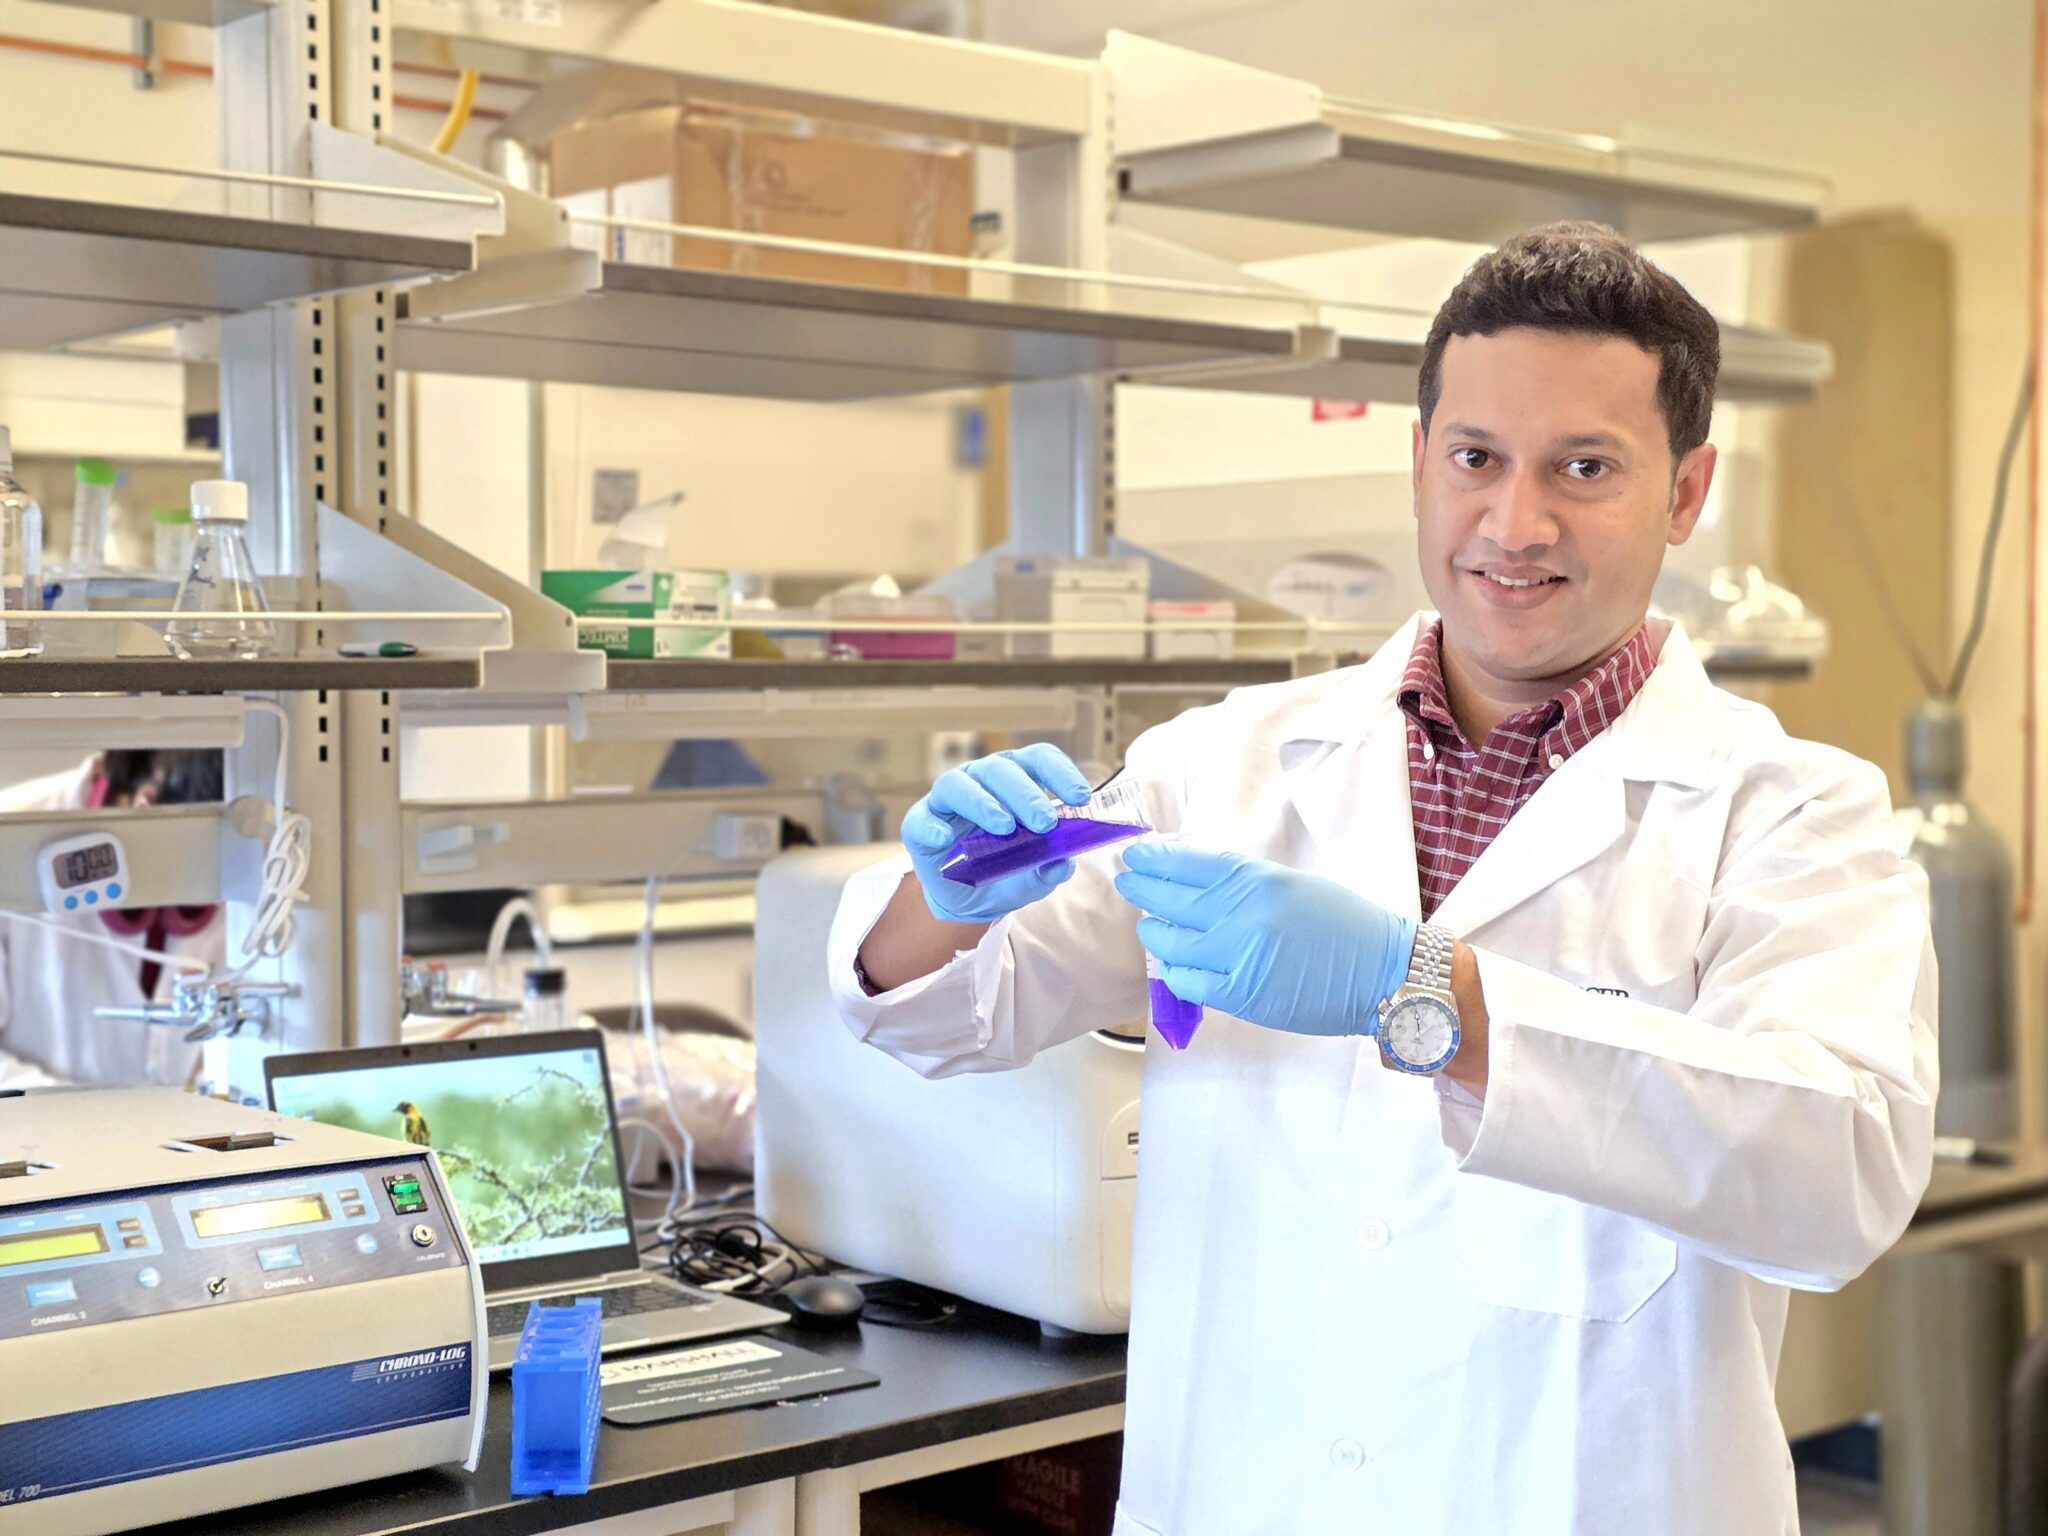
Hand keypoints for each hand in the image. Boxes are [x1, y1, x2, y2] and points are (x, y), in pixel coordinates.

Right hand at [900, 744, 1094, 924]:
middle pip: (1001, 768)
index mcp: (1016, 781)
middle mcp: (981, 780)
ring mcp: (948, 799)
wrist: (968, 901)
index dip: (1060, 772)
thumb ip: (1048, 869)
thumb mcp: (1033, 877)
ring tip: (1003, 827)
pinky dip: (932, 827)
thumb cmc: (1005, 873)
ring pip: (960, 783)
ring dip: (984, 803)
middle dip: (1025, 793)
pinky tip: (945, 839)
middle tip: (1044, 822)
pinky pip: (921, 819)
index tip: (1079, 798)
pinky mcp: (920, 824)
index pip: (1038, 760)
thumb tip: (1062, 862)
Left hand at [1114, 844, 1416, 1036]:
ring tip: (1147, 926)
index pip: (1191, 864)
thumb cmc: (1343, 924)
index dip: (1157, 859)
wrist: (1380, 973)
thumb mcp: (1293, 884)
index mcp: (1257, 879)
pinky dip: (1173, 971)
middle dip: (1143, 889)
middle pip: (1172, 899)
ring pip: (1171, 942)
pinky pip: (1187, 982)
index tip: (1136, 855)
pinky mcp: (1241, 995)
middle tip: (1127, 883)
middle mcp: (1243, 913)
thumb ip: (1245, 882)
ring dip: (1153, 932)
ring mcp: (1239, 956)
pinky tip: (1170, 964)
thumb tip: (1198, 880)